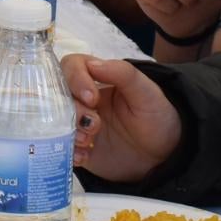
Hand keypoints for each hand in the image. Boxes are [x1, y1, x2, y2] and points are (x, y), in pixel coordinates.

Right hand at [64, 56, 182, 182]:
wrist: (164, 155)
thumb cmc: (157, 117)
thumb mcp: (147, 92)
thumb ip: (123, 74)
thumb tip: (93, 64)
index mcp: (99, 80)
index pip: (72, 66)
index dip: (75, 78)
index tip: (92, 98)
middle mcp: (83, 100)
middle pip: (58, 94)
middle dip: (72, 110)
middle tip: (94, 124)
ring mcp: (78, 124)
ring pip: (55, 121)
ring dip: (67, 130)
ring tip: (88, 141)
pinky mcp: (78, 148)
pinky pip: (60, 148)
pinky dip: (68, 152)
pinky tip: (84, 156)